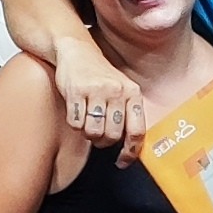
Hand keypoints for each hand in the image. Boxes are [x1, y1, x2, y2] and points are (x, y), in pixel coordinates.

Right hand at [57, 41, 145, 159]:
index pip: (137, 130)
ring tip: (88, 121)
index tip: (122, 162)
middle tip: (98, 134)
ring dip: (88, 133)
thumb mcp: (122, 90)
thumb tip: (130, 147)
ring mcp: (96, 90)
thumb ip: (128, 114)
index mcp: (132, 93)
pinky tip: (77, 111)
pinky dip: (75, 123)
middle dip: (103, 141)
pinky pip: (76, 122)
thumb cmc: (100, 76)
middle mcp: (117, 91)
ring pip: (93, 132)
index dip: (130, 152)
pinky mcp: (76, 91)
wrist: (77, 50)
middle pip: (112, 135)